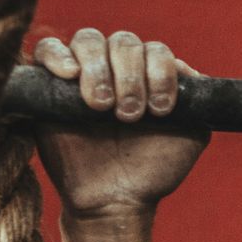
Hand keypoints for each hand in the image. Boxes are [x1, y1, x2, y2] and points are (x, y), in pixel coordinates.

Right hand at [33, 28, 208, 219]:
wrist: (114, 201)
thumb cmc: (151, 169)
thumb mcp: (189, 137)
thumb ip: (196, 104)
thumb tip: (186, 70)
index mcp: (149, 75)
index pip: (156, 51)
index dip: (160, 73)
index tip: (161, 110)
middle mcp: (116, 67)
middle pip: (123, 42)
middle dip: (131, 76)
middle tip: (130, 115)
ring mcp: (81, 72)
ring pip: (88, 40)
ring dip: (99, 69)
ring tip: (102, 106)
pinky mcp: (46, 84)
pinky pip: (45, 49)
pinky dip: (58, 56)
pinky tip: (70, 76)